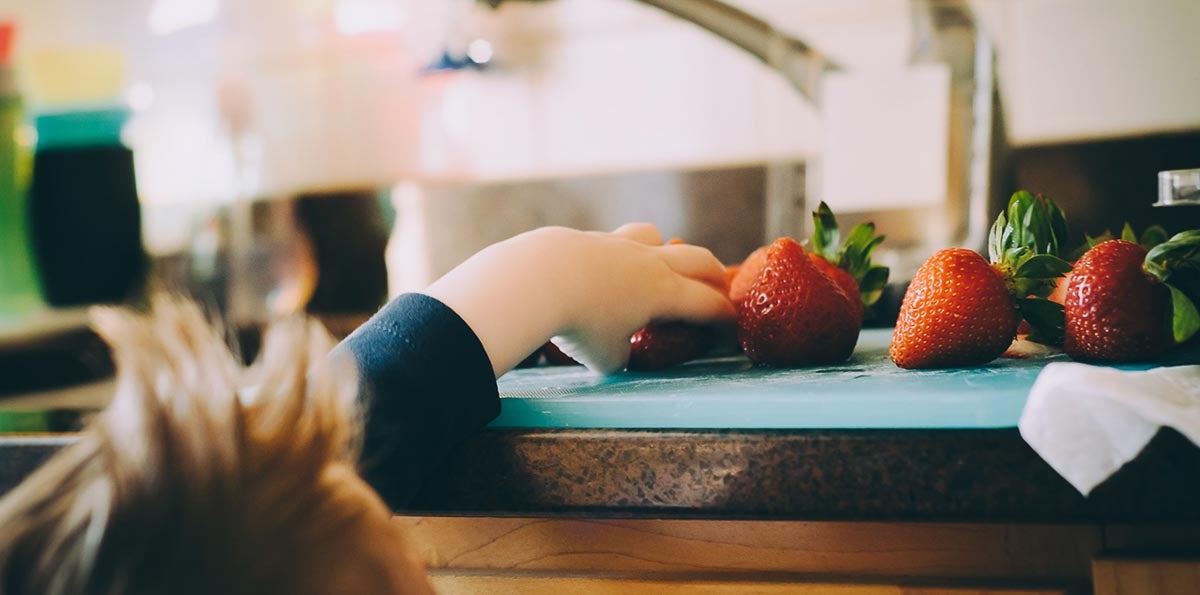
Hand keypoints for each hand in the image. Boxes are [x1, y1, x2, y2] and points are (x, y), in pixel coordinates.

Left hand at [424, 223, 734, 375]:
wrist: (537, 280)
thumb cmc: (578, 324)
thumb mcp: (606, 358)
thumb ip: (620, 355)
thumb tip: (617, 352)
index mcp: (665, 293)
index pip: (709, 304)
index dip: (726, 319)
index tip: (731, 329)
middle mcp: (649, 263)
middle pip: (698, 259)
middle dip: (713, 275)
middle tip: (719, 288)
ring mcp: (618, 245)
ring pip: (655, 237)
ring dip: (667, 250)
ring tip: (661, 266)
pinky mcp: (588, 239)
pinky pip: (615, 241)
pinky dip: (621, 255)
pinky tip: (605, 270)